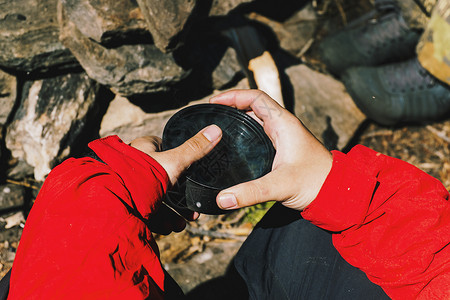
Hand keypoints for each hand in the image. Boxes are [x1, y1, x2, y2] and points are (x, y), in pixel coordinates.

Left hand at [129, 125, 221, 232]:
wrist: (115, 204)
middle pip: (164, 180)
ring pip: (156, 199)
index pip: (164, 148)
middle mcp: (135, 166)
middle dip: (179, 198)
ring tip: (180, 224)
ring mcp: (131, 187)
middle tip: (191, 211)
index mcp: (143, 149)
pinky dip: (159, 220)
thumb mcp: (174, 161)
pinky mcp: (127, 205)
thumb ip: (195, 149)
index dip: (180, 159)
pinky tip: (168, 228)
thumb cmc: (141, 176)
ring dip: (171, 213)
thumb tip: (216, 129)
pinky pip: (146, 212)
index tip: (192, 173)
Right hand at [210, 89, 332, 210]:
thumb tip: (222, 199)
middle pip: (253, 107)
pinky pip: (259, 135)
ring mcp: (283, 138)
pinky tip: (232, 146)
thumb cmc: (315, 183)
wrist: (336, 193)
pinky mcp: (282, 150)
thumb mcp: (281, 186)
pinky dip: (244, 134)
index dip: (234, 95)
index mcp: (284, 124)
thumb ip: (251, 193)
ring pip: (256, 121)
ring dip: (237, 120)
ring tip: (217, 127)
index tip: (215, 101)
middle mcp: (283, 127)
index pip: (256, 97)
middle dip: (231, 107)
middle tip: (211, 115)